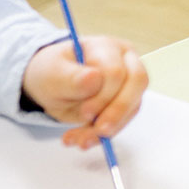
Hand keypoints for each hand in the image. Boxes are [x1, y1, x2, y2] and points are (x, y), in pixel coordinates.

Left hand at [22, 37, 147, 149]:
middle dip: (118, 111)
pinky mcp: (127, 101)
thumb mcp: (51, 74)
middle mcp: (125, 60)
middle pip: (137, 83)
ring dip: (110, 128)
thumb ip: (70, 77)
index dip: (103, 95)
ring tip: (81, 141)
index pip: (116, 71)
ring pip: (134, 105)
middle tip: (97, 130)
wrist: (52, 84)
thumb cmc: (53, 73)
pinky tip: (84, 139)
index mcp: (107, 47)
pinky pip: (124, 119)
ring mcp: (129, 81)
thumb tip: (94, 78)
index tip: (85, 113)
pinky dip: (104, 134)